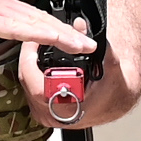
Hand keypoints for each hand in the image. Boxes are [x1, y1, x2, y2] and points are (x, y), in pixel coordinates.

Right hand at [0, 0, 89, 52]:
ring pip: (35, 23)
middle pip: (40, 19)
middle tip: (89, 44)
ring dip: (62, 34)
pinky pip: (17, 27)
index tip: (72, 38)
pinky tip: (53, 40)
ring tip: (82, 45)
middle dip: (67, 33)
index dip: (53, 28)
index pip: (31, 17)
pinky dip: (38, 34)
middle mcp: (0, 3)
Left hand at [19, 30, 140, 127]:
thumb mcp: (110, 63)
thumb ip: (96, 43)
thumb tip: (79, 25)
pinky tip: (37, 60)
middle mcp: (54, 115)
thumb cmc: (113, 87)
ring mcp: (45, 115)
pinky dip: (31, 72)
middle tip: (34, 39)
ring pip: (26, 85)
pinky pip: (28, 89)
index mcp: (69, 108)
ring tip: (35, 47)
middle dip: (29, 57)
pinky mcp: (41, 112)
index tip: (35, 42)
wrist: (115, 101)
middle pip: (27, 83)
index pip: (38, 87)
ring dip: (29, 64)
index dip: (31, 60)